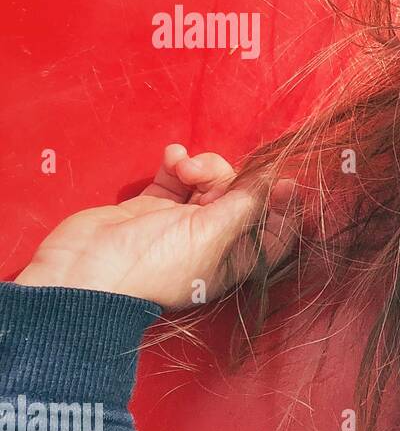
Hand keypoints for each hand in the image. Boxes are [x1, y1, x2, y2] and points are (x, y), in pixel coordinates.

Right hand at [13, 144, 298, 309]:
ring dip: (202, 167)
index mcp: (234, 260)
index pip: (274, 232)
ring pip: (209, 183)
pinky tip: (171, 157)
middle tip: (205, 173)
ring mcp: (181, 223)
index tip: (286, 181)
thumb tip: (279, 182)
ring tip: (181, 167)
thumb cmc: (151, 265)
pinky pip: (175, 179)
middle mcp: (212, 242)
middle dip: (230, 177)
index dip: (282, 206)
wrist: (83, 274)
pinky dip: (176, 164)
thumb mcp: (209, 235)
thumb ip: (245, 205)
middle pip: (241, 199)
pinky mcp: (152, 208)